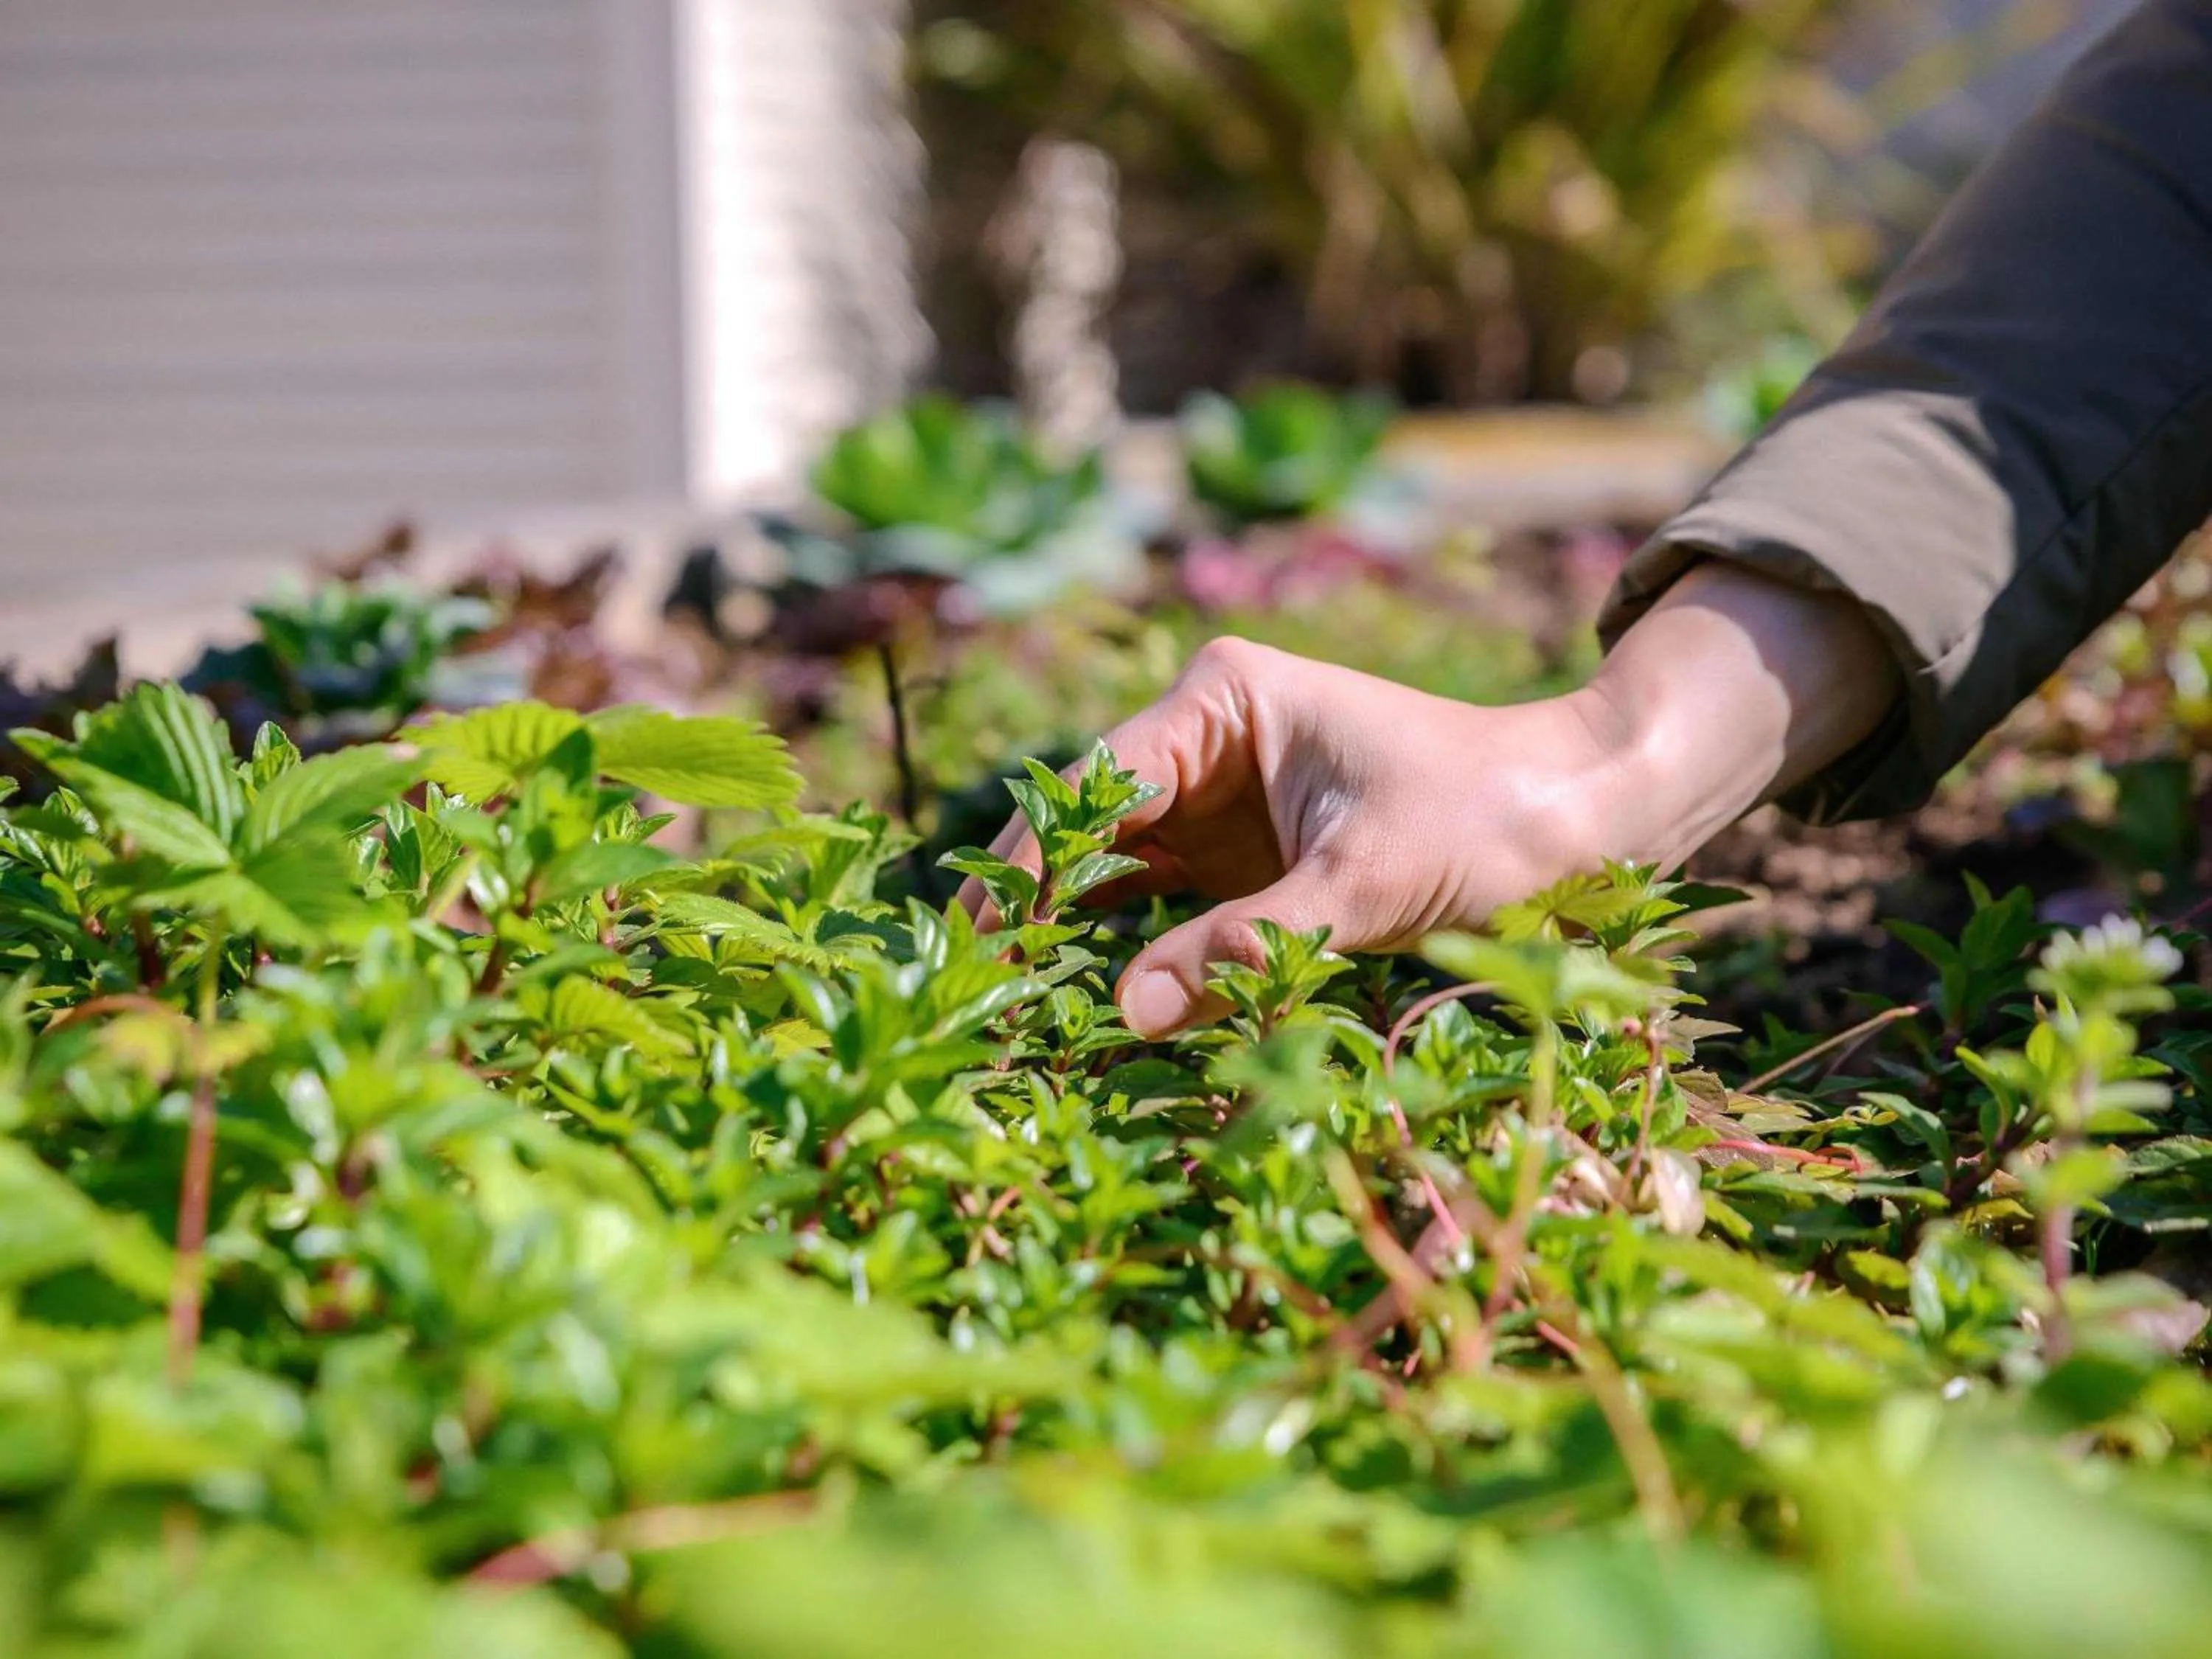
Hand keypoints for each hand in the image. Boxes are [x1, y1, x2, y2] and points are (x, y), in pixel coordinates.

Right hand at [964, 562, 1899, 1037]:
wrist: (1588, 819)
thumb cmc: (1490, 819)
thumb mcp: (1367, 883)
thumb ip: (1247, 946)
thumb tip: (1127, 1013)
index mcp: (1223, 701)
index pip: (1096, 784)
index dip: (1029, 863)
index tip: (979, 941)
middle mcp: (1207, 744)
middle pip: (1090, 830)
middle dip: (1035, 907)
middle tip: (972, 993)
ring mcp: (1222, 806)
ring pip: (1116, 878)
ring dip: (1073, 941)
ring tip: (1007, 1015)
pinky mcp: (1246, 864)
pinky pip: (1164, 913)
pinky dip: (1131, 959)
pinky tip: (1085, 1012)